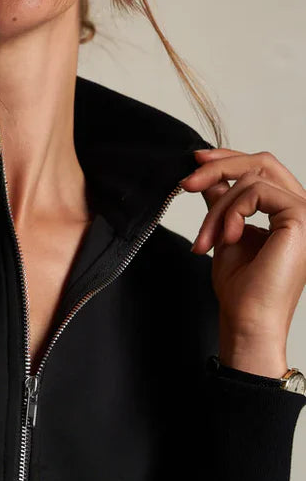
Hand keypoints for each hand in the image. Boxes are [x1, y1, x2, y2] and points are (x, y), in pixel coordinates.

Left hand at [179, 148, 305, 367]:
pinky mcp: (301, 218)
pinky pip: (255, 191)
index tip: (196, 161)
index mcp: (289, 212)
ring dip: (217, 208)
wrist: (248, 321)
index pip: (264, 168)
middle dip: (219, 167)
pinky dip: (230, 211)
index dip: (230, 158)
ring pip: (252, 178)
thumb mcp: (226, 232)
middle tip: (187, 182)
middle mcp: (303, 209)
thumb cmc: (241, 290)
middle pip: (262, 163)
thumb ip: (224, 202)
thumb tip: (209, 176)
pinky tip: (226, 238)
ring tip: (206, 239)